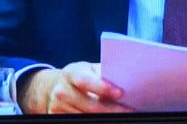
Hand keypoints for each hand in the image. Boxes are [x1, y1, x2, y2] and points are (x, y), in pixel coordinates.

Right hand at [18, 62, 132, 113]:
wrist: (55, 87)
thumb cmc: (80, 76)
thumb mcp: (88, 69)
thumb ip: (102, 73)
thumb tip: (124, 79)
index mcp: (71, 73)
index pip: (86, 81)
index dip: (103, 88)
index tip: (121, 93)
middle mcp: (62, 91)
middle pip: (90, 106)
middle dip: (113, 109)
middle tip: (131, 110)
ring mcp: (58, 107)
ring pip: (88, 117)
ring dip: (107, 117)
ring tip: (123, 114)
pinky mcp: (57, 117)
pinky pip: (81, 122)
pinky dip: (96, 120)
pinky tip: (108, 117)